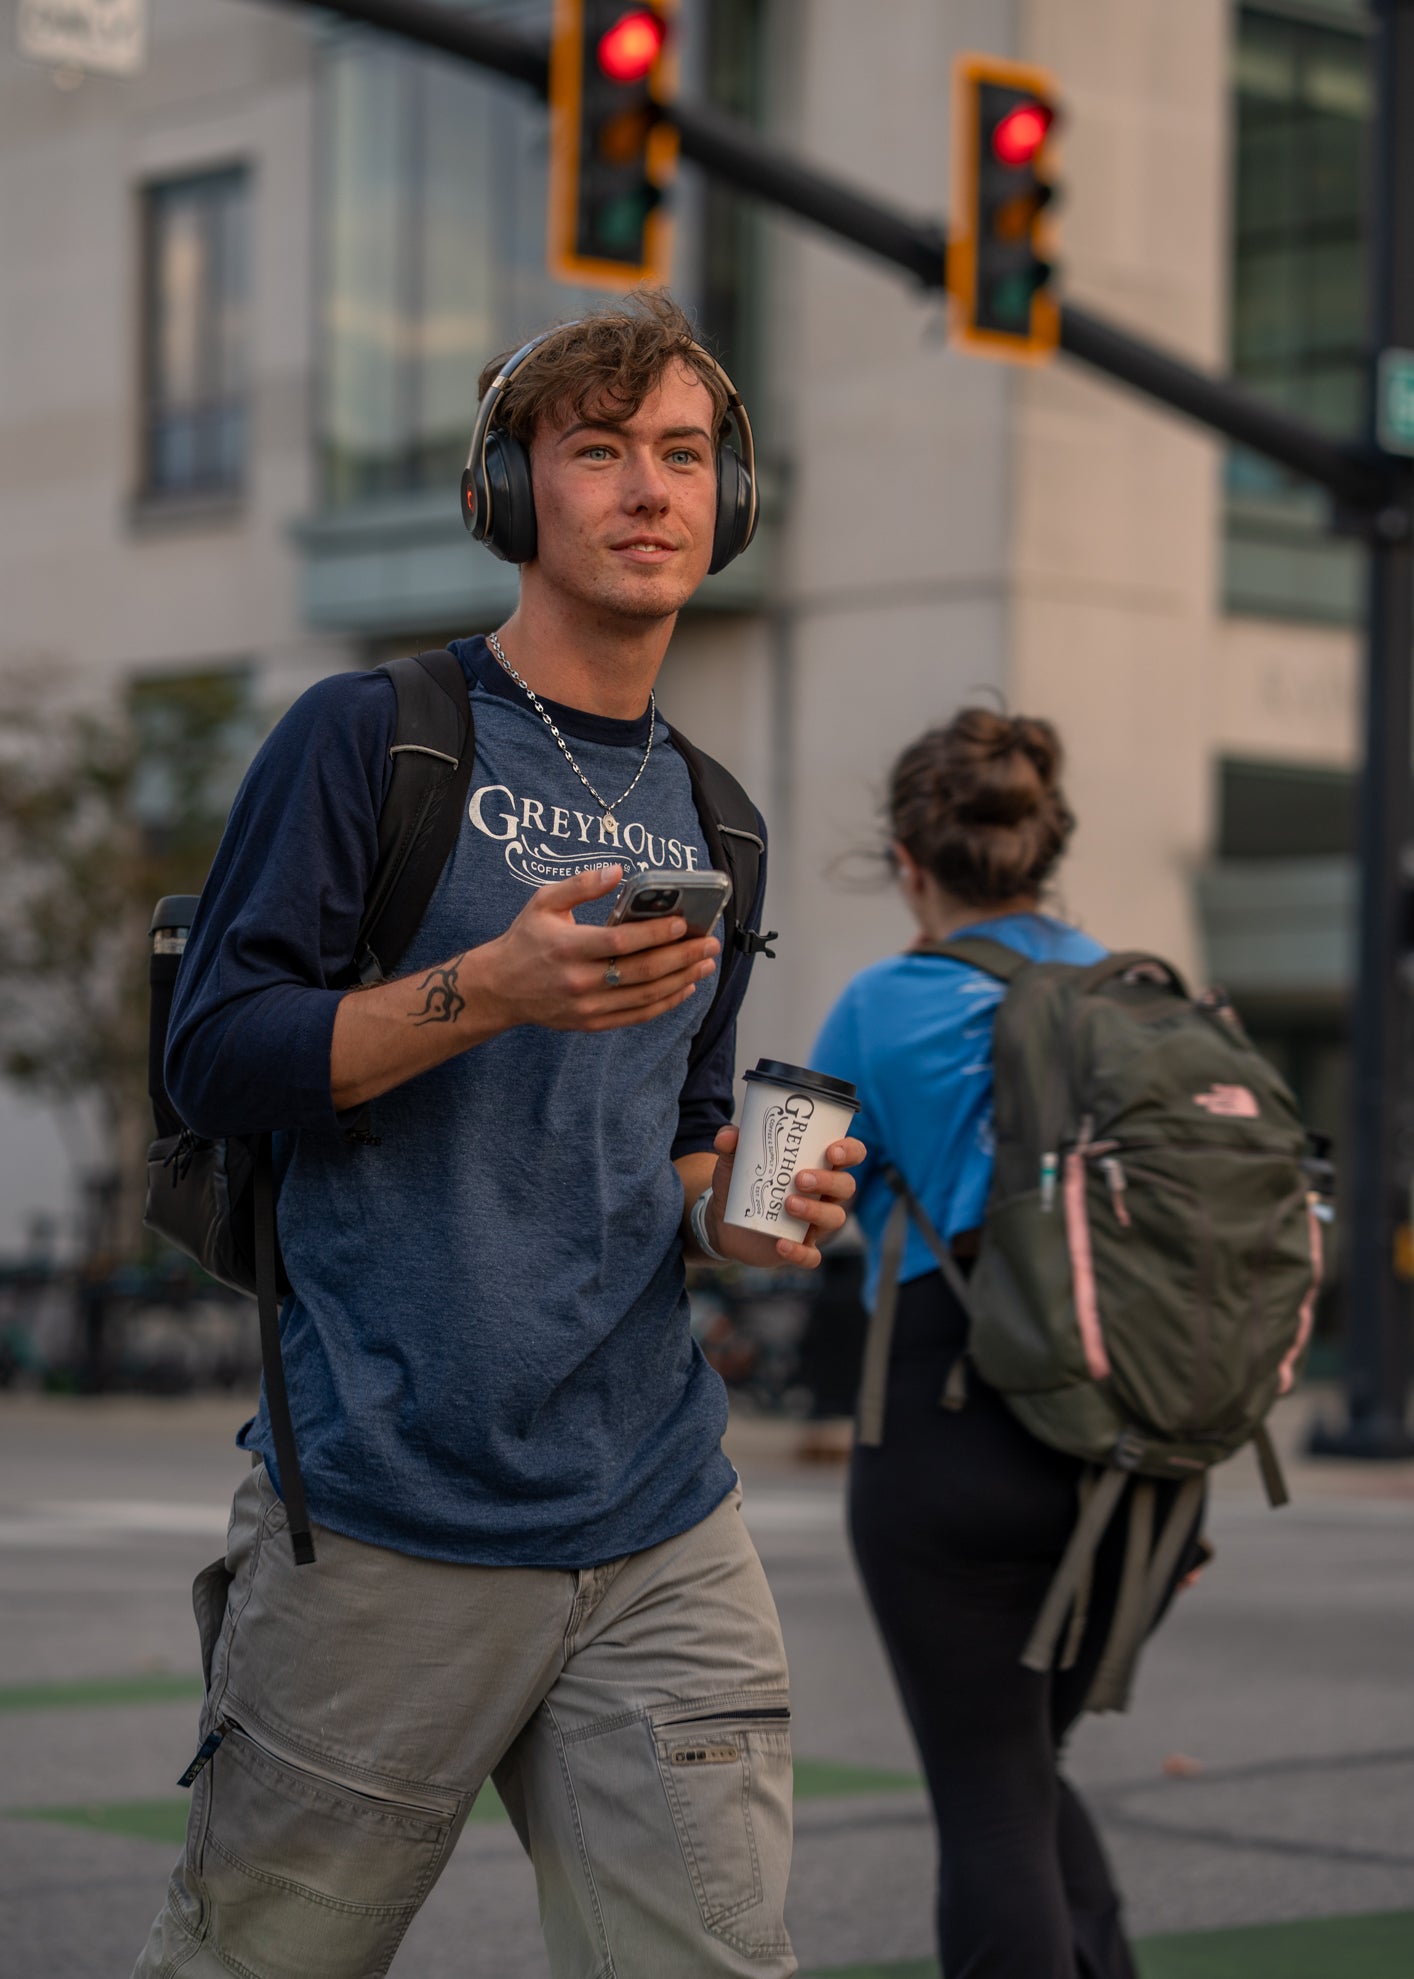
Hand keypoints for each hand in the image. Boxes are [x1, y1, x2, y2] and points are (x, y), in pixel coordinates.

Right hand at [483, 865, 718, 1033]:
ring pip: (645, 996)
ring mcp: (587, 1007)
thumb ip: (580, 885)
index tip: (684, 923)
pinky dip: (665, 1003)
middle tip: (710, 943)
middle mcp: (579, 981)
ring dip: (681, 979)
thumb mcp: (543, 902)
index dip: (655, 934)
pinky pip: (636, 1015)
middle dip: (682, 957)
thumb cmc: (525, 940)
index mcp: (568, 947)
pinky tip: (684, 987)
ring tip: (705, 963)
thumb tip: (617, 872)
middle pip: (641, 972)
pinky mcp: (591, 1023)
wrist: (499, 988)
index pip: (620, 943)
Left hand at [701, 1123, 865, 1270]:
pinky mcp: (801, 1248)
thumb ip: (731, 1144)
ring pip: (835, 1218)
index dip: (850, 1151)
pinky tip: (781, 1244)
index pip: (851, 1154)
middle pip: (846, 1186)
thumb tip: (727, 1136)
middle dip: (828, 1181)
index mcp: (818, 1165)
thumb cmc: (742, 1183)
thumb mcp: (734, 1161)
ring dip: (815, 1211)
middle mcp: (823, 1194)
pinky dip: (799, 1252)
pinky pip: (811, 1256)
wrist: (724, 1221)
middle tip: (800, 1179)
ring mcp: (815, 1223)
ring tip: (788, 1204)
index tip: (832, 1151)